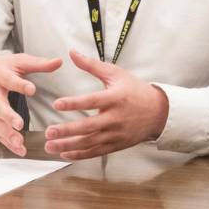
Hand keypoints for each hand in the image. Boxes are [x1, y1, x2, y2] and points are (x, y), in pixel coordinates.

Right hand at [0, 53, 61, 155]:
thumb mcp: (16, 61)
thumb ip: (38, 63)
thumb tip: (59, 61)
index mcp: (0, 76)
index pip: (10, 80)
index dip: (20, 85)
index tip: (32, 90)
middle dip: (8, 116)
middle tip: (19, 125)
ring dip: (8, 135)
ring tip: (21, 144)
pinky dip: (7, 143)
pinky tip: (19, 150)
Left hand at [43, 50, 170, 160]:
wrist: (159, 112)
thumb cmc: (136, 91)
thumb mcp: (116, 74)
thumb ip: (92, 65)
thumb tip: (72, 53)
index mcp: (115, 98)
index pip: (92, 101)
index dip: (74, 103)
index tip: (57, 104)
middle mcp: (115, 118)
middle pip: (88, 126)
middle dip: (67, 130)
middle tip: (49, 131)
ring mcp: (115, 134)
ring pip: (89, 143)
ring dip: (68, 146)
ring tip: (50, 145)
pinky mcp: (116, 145)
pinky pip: (95, 152)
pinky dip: (80, 155)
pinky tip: (64, 154)